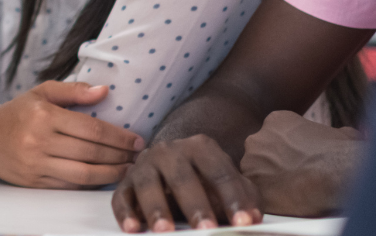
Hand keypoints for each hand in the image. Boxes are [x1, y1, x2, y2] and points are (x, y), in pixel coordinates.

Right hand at [0, 81, 142, 188]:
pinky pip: (69, 186)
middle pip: (91, 152)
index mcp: (44, 116)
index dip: (119, 137)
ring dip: (111, 173)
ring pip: (84, 174)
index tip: (137, 140)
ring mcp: (36, 165)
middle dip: (120, 156)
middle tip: (138, 156)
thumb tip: (104, 91)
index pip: (92, 129)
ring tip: (127, 169)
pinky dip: (91, 183)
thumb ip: (73, 91)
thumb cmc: (15, 113)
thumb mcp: (41, 93)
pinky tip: (103, 177)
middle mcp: (39, 141)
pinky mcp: (34, 183)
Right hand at [112, 134, 262, 232]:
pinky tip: (133, 228)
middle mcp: (170, 151)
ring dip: (157, 209)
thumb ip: (244, 198)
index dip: (233, 198)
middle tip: (207, 229)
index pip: (219, 172)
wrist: (171, 164)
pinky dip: (125, 213)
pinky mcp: (125, 182)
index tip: (244, 222)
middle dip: (196, 205)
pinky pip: (121, 197)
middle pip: (183, 177)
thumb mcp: (227, 185)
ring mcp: (145, 165)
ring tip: (165, 231)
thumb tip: (254, 218)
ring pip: (148, 184)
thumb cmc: (205, 181)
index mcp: (200, 147)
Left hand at [239, 110, 363, 217]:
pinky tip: (287, 203)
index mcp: (276, 121)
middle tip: (292, 177)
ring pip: (256, 175)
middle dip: (273, 165)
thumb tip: (344, 135)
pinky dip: (270, 200)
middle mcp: (257, 139)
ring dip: (270, 183)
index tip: (297, 160)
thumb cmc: (341, 152)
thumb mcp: (341, 133)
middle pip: (260, 154)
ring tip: (292, 192)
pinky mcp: (255, 188)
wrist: (336, 173)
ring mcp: (252, 163)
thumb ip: (333, 133)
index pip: (273, 135)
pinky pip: (259, 196)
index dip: (285, 150)